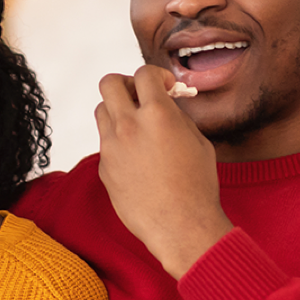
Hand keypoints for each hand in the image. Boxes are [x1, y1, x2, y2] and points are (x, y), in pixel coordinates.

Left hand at [95, 65, 234, 279]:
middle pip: (109, 83)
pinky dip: (118, 141)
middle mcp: (129, 126)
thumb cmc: (196, 187)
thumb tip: (165, 103)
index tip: (164, 87)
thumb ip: (176, 116)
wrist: (180, 226)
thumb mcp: (197, 141)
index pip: (144, 73)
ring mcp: (111, 147)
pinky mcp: (104, 168)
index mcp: (157, 114)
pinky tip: (137, 159)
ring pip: (102, 111)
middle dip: (126, 84)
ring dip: (118, 111)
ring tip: (138, 127)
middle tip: (141, 97)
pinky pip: (105, 142)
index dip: (156, 76)